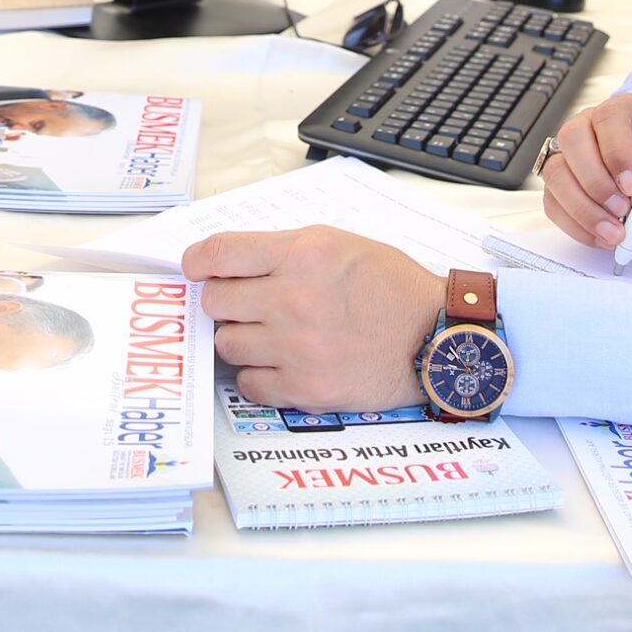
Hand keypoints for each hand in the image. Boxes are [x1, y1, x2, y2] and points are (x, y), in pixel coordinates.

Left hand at [182, 227, 442, 411]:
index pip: (219, 253)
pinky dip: (258, 376)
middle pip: (214, 302)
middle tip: (243, 306)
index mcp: (302, 253)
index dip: (197, 262)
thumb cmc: (393, 288)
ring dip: (241, 340)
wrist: (436, 337)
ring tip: (270, 337)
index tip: (195, 269)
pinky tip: (280, 366)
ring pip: (227, 345)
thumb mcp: (341, 244)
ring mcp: (297, 347)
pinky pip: (249, 384)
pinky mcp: (306, 388)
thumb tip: (234, 261)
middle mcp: (294, 298)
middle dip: (224, 302)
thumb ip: (285, 250)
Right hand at [540, 93, 631, 249]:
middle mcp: (589, 126)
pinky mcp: (559, 183)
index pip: (609, 119)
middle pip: (572, 139)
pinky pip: (554, 202)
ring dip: (583, 208)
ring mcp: (569, 153)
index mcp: (625, 112)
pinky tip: (601, 234)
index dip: (617, 153)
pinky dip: (576, 225)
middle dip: (596, 182)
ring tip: (614, 231)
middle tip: (622, 211)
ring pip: (556, 172)